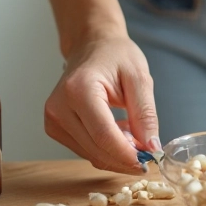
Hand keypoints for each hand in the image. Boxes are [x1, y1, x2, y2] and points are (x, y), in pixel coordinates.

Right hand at [44, 33, 160, 173]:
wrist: (91, 45)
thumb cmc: (115, 55)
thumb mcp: (139, 77)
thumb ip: (146, 114)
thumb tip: (152, 147)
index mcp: (79, 89)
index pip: (103, 136)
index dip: (127, 155)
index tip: (150, 161)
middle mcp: (59, 106)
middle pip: (96, 149)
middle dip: (125, 158)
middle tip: (149, 153)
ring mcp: (53, 118)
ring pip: (90, 154)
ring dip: (116, 154)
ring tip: (133, 133)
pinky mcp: (54, 127)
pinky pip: (84, 150)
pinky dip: (104, 149)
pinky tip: (117, 132)